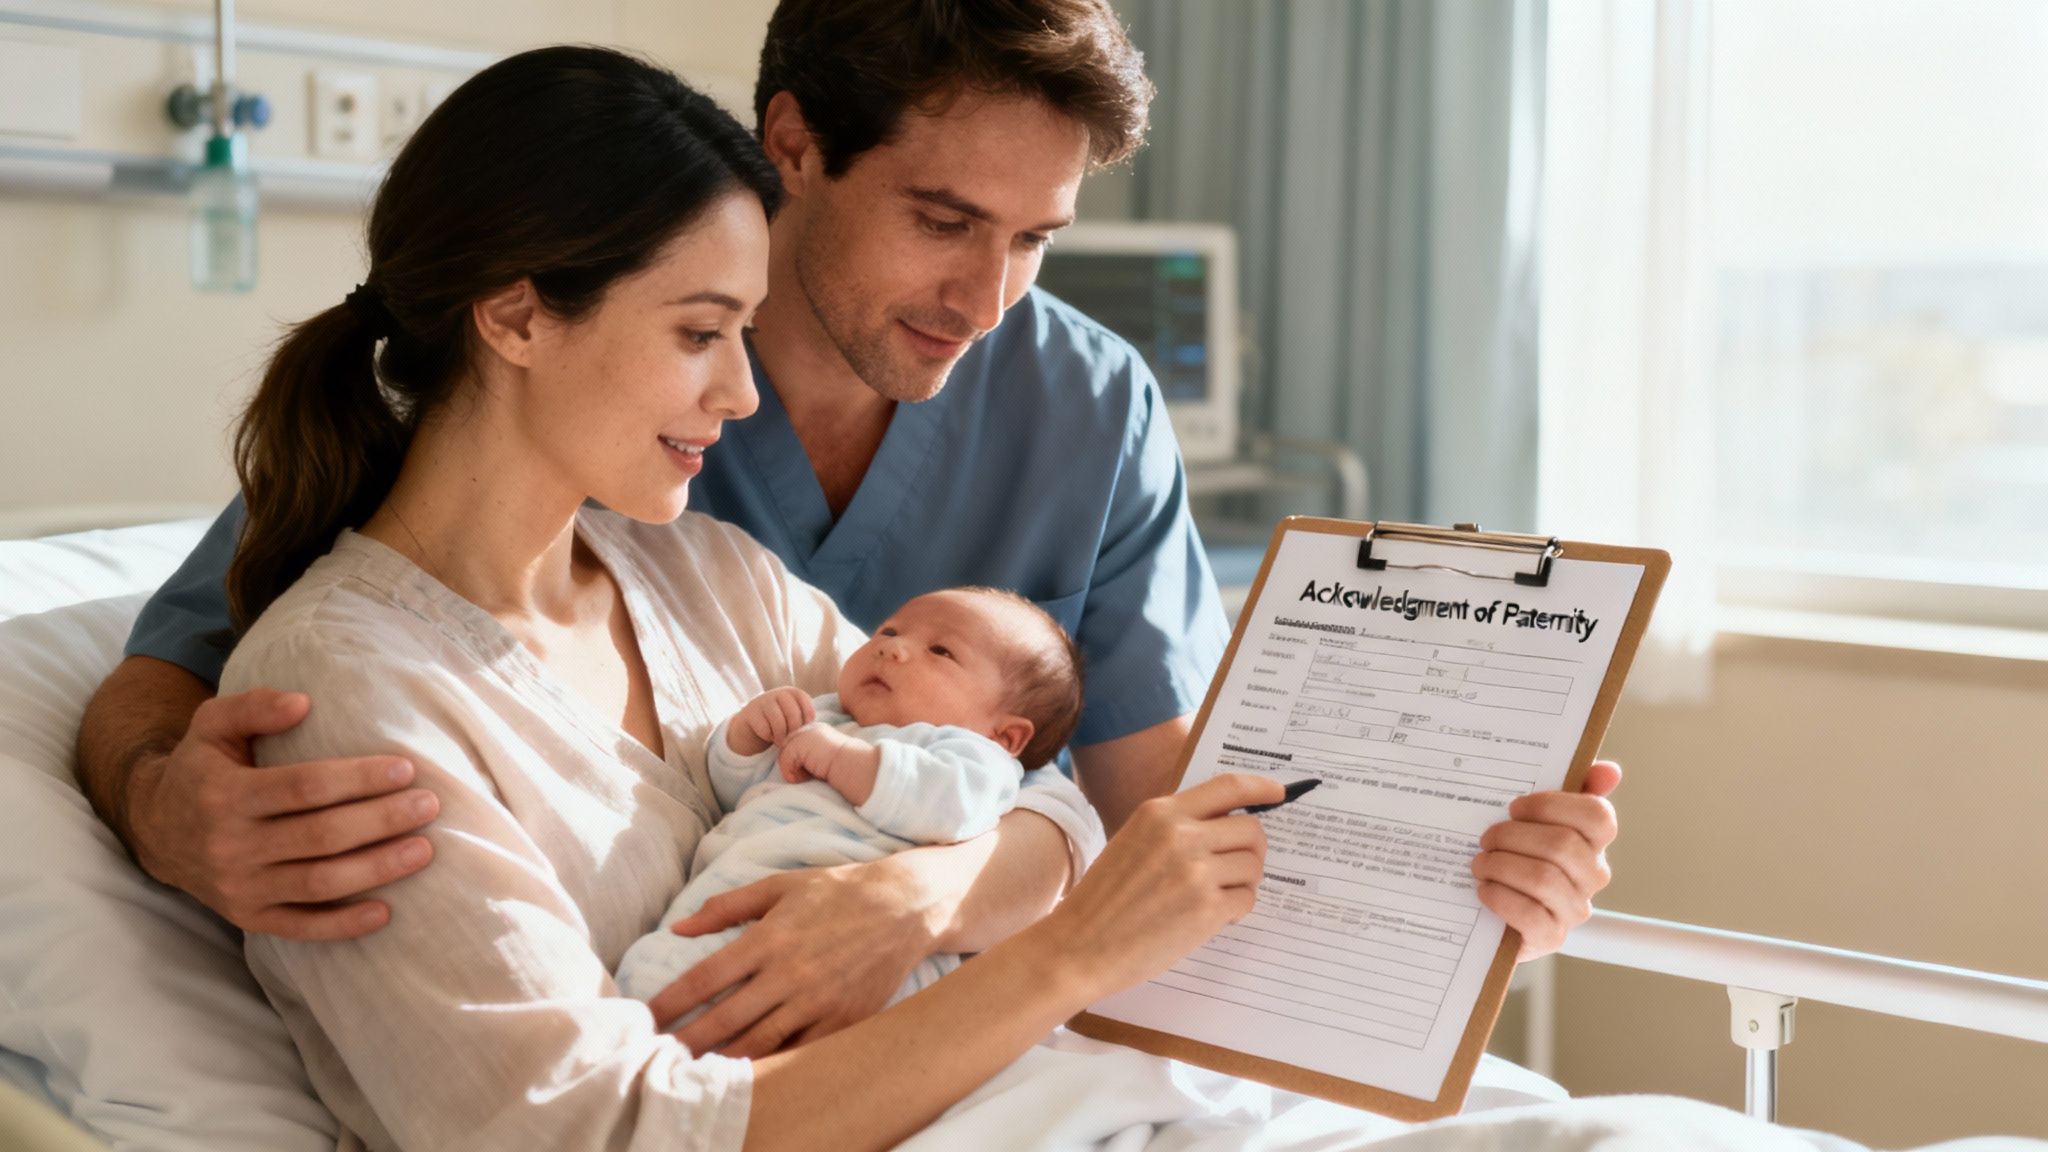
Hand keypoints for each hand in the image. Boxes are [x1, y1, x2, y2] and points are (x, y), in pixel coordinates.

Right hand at [130, 688, 438, 939]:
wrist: (154, 829)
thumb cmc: (201, 768)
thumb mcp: (212, 725)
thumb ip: (254, 707)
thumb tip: (303, 702)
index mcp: (225, 795)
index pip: (304, 787)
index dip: (358, 779)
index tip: (405, 770)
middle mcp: (230, 845)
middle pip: (321, 836)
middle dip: (381, 821)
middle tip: (428, 806)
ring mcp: (239, 887)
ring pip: (318, 883)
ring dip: (376, 869)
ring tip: (424, 850)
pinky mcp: (247, 917)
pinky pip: (300, 927)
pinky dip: (343, 925)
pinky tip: (385, 912)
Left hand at [650, 856, 939, 1056]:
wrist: (906, 906)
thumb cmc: (837, 891)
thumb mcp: (780, 885)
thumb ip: (727, 905)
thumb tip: (678, 927)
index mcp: (769, 937)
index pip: (707, 977)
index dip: (672, 1001)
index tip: (646, 1018)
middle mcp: (790, 973)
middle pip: (726, 1019)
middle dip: (688, 1041)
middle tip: (658, 1058)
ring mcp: (818, 1001)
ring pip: (760, 1043)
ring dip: (723, 1060)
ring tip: (693, 1073)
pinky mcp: (843, 1020)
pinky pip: (799, 1052)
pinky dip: (771, 1066)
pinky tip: (747, 1074)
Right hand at [728, 687, 815, 756]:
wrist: (753, 724)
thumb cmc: (780, 722)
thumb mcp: (794, 717)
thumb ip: (804, 718)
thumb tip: (814, 732)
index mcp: (794, 693)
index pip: (807, 708)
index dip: (806, 723)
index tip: (802, 731)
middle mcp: (779, 693)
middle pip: (793, 715)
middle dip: (793, 731)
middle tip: (790, 739)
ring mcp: (764, 700)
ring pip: (779, 722)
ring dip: (780, 736)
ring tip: (780, 740)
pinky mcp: (751, 712)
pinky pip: (764, 729)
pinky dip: (768, 736)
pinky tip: (768, 736)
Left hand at [778, 725, 880, 804]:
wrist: (852, 764)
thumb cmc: (844, 766)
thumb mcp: (825, 756)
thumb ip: (810, 755)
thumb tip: (794, 765)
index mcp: (817, 730)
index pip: (795, 744)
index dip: (798, 761)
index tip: (812, 773)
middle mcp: (808, 728)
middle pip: (786, 748)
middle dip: (793, 765)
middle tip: (809, 775)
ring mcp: (803, 734)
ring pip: (783, 755)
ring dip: (793, 770)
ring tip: (810, 776)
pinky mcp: (798, 744)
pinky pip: (784, 761)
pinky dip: (792, 774)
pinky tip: (807, 776)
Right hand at [1037, 772, 1280, 997]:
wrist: (1078, 946)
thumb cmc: (1103, 900)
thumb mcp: (1133, 842)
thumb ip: (1176, 828)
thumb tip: (1227, 824)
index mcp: (1160, 813)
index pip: (1228, 787)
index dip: (1261, 788)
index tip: (1279, 793)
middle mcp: (1181, 836)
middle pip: (1252, 829)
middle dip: (1253, 850)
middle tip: (1237, 868)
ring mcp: (1196, 873)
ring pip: (1253, 866)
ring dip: (1244, 882)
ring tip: (1216, 897)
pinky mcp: (1206, 910)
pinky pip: (1247, 900)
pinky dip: (1238, 910)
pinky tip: (1212, 918)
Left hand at [1474, 759, 1621, 960]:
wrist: (1490, 913)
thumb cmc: (1515, 855)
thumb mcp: (1532, 820)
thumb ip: (1569, 787)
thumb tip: (1607, 771)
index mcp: (1592, 842)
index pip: (1597, 816)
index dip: (1553, 805)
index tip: (1515, 807)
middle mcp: (1591, 875)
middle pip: (1561, 844)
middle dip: (1512, 836)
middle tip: (1486, 838)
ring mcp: (1574, 909)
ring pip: (1543, 878)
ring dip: (1500, 866)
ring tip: (1480, 863)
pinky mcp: (1551, 937)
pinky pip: (1530, 914)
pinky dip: (1500, 897)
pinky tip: (1484, 889)